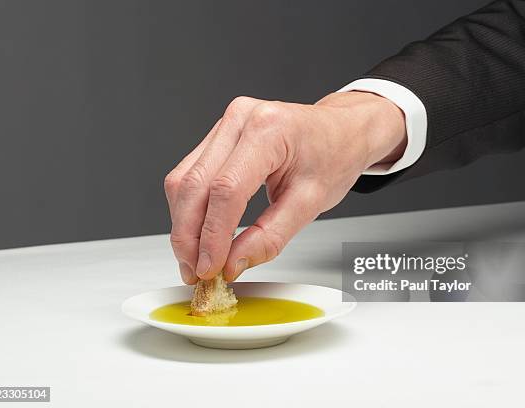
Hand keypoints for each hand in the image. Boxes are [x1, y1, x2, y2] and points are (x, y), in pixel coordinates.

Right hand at [164, 91, 405, 283]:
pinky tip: (198, 234)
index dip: (212, 235)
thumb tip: (232, 263)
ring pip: (183, 180)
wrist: (342, 131)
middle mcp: (240, 119)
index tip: (210, 268)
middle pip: (194, 185)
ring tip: (195, 259)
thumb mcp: (312, 203)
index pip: (226, 189)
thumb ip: (270, 237)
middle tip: (195, 273)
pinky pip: (189, 174)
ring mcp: (226, 124)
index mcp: (269, 130)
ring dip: (183, 226)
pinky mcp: (218, 135)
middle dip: (188, 236)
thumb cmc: (334, 156)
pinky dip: (189, 209)